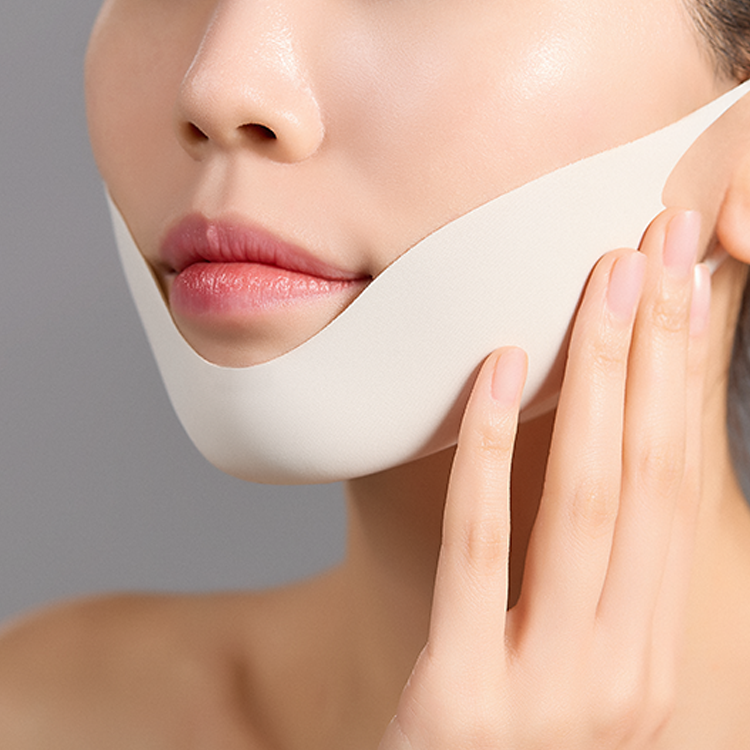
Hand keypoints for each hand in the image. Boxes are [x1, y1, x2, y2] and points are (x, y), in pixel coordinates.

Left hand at [379, 209, 709, 748]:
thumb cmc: (514, 741)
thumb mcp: (576, 666)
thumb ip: (596, 582)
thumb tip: (608, 460)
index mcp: (655, 651)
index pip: (680, 485)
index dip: (687, 377)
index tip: (686, 287)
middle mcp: (626, 668)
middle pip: (647, 474)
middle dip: (658, 351)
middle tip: (657, 247)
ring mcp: (549, 688)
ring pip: (582, 499)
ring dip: (595, 379)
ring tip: (600, 283)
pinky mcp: (461, 698)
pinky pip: (477, 548)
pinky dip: (487, 452)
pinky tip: (491, 372)